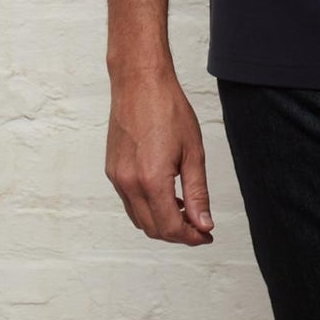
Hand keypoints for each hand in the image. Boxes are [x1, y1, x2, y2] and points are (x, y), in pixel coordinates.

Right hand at [105, 62, 215, 245]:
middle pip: (153, 228)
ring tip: (186, 209)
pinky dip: (148, 207)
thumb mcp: (193, 151)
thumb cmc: (168, 108)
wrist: (139, 82)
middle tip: (200, 226)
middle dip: (178, 233)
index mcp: (151, 180)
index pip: (170, 227)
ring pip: (139, 218)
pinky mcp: (112, 170)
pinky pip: (129, 202)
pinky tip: (166, 194)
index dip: (191, 237)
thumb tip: (204, 224)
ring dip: (162, 222)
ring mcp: (117, 178)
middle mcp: (129, 184)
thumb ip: (198, 192)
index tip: (207, 235)